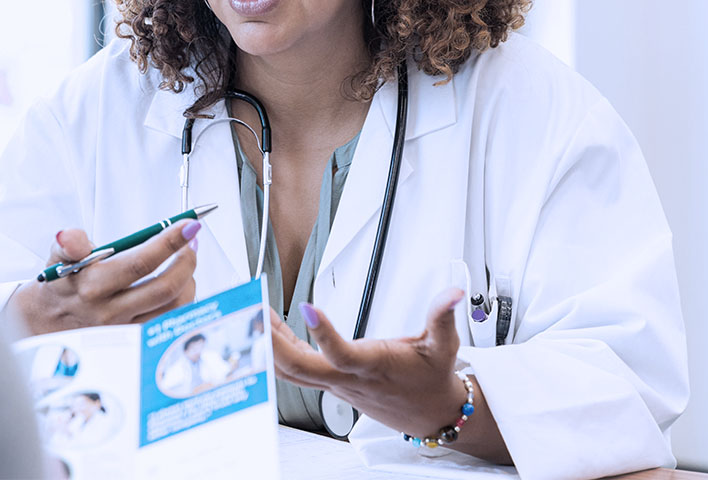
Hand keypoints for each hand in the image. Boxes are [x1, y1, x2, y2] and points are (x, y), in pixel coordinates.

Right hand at [10, 220, 199, 335]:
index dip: (169, 242)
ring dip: (188, 281)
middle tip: (190, 241)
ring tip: (185, 262)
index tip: (188, 225)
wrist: (47, 323)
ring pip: (173, 308)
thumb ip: (68, 243)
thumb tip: (68, 236)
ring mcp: (125, 329)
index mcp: (93, 285)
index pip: (140, 263)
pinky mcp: (134, 341)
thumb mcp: (58, 258)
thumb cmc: (61, 285)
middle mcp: (111, 311)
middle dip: (187, 260)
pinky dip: (183, 301)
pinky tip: (181, 285)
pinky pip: (170, 323)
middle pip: (165, 288)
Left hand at [271, 288, 467, 437]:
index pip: (343, 355)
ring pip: (291, 371)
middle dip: (272, 342)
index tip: (309, 307)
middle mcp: (348, 378)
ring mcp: (335, 382)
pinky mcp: (331, 381)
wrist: (430, 414)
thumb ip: (442, 317)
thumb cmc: (431, 379)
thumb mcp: (443, 346)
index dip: (324, 334)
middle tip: (256, 310)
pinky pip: (298, 369)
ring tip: (254, 313)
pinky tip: (271, 328)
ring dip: (269, 344)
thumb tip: (452, 293)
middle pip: (300, 368)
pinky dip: (280, 347)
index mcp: (373, 366)